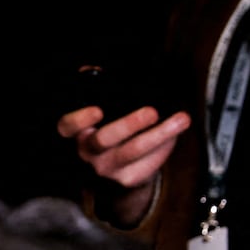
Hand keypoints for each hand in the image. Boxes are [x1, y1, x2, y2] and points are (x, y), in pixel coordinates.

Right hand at [56, 104, 190, 225]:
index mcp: (74, 133)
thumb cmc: (105, 134)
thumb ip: (95, 95)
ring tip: (181, 119)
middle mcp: (87, 152)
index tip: (98, 110)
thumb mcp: (93, 118)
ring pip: (134, 151)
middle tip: (152, 112)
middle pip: (104, 139)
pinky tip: (176, 134)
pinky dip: (166, 146)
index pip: (67, 126)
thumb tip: (100, 70)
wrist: (110, 175)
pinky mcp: (127, 179)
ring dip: (160, 133)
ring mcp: (106, 168)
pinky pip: (150, 163)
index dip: (80, 119)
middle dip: (130, 124)